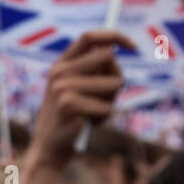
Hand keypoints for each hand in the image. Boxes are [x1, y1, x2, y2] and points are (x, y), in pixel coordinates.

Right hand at [27, 30, 131, 168]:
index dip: (115, 36)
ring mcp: (62, 86)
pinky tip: (88, 123)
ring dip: (111, 101)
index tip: (133, 46)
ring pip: (113, 83)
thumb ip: (93, 70)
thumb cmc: (73, 117)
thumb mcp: (79, 88)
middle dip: (117, 76)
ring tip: (93, 112)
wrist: (50, 147)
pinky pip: (107, 106)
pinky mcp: (68, 104)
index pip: (90, 37)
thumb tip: (113, 51)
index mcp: (61, 64)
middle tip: (106, 96)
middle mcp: (59, 71)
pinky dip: (104, 117)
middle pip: (108, 57)